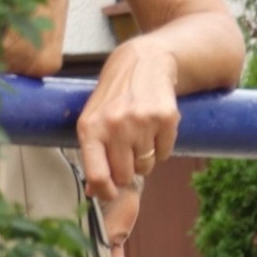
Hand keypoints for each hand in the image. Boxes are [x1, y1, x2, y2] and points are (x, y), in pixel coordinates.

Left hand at [76, 39, 179, 198]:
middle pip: (125, 175)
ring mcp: (141, 122)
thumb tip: (93, 193)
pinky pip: (165, 153)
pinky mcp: (165, 119)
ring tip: (141, 134)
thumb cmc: (116, 95)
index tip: (111, 193)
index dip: (105, 191)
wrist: (144, 62)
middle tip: (128, 150)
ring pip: (146, 166)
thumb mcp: (94, 120)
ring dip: (145, 156)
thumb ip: (93, 155)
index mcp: (91, 127)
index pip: (97, 175)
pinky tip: (155, 127)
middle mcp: (115, 125)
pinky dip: (162, 146)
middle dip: (128, 169)